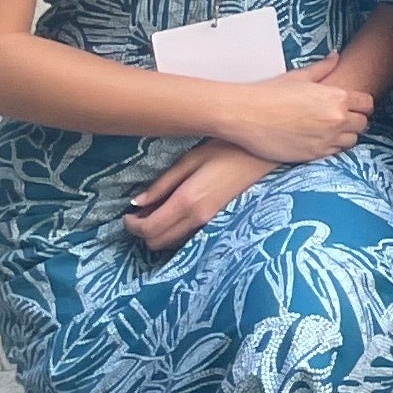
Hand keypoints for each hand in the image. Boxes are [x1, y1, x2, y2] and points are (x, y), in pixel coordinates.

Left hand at [121, 139, 273, 253]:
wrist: (265, 155)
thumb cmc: (227, 149)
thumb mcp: (191, 159)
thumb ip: (163, 183)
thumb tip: (137, 202)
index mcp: (188, 201)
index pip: (149, 229)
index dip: (131, 225)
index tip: (127, 213)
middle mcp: (198, 218)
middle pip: (158, 242)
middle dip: (142, 232)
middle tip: (139, 213)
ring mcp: (210, 223)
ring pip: (173, 243)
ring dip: (158, 233)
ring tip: (156, 211)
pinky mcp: (219, 222)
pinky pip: (188, 237)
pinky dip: (174, 231)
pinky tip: (175, 213)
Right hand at [202, 70, 369, 167]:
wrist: (245, 115)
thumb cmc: (269, 94)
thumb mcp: (299, 77)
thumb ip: (322, 68)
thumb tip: (335, 56)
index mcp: (337, 97)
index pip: (367, 104)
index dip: (362, 105)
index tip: (354, 106)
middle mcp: (337, 119)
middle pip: (362, 123)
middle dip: (354, 120)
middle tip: (340, 118)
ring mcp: (326, 139)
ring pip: (351, 140)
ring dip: (344, 135)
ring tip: (328, 130)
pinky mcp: (314, 155)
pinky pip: (335, 152)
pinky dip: (330, 147)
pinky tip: (318, 139)